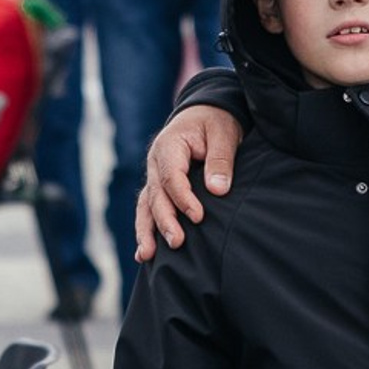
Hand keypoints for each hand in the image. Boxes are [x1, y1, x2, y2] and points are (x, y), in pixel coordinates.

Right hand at [135, 104, 244, 259]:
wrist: (205, 113)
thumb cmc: (215, 122)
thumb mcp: (223, 133)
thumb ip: (220, 160)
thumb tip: (217, 189)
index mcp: (169, 146)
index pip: (172, 176)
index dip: (183, 198)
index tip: (199, 217)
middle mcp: (155, 162)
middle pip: (155, 195)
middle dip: (164, 220)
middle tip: (177, 242)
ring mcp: (154, 175)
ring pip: (146, 205)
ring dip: (147, 230)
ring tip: (148, 255)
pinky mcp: (158, 187)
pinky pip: (148, 209)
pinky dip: (146, 229)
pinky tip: (144, 254)